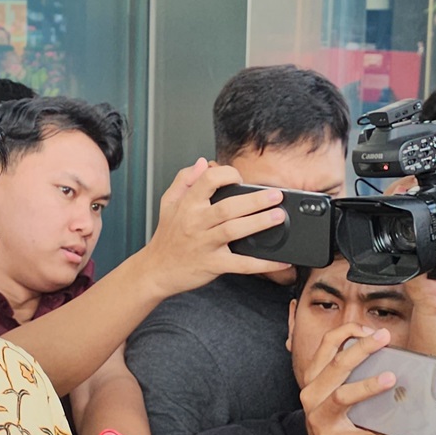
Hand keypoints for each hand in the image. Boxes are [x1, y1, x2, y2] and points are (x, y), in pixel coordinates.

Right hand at [140, 159, 289, 298]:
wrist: (156, 271)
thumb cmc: (166, 237)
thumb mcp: (168, 203)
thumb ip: (184, 180)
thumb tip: (202, 163)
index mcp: (188, 205)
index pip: (209, 180)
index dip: (228, 174)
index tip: (241, 178)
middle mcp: (196, 223)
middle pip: (228, 207)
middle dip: (254, 199)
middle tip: (275, 195)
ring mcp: (205, 244)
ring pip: (234, 230)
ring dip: (258, 223)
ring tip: (277, 216)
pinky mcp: (213, 264)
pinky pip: (240, 264)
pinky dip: (262, 264)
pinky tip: (279, 261)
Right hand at [297, 323, 412, 434]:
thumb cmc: (336, 423)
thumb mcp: (334, 395)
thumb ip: (349, 375)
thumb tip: (387, 354)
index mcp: (314, 380)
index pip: (326, 346)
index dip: (347, 332)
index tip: (370, 329)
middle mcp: (312, 396)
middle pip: (336, 366)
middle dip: (361, 348)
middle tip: (385, 338)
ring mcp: (320, 421)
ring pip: (342, 398)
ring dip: (368, 386)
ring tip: (391, 378)